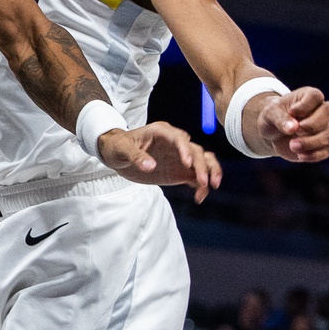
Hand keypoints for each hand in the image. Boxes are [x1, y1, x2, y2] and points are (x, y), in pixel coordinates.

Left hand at [98, 121, 221, 200]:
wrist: (118, 155)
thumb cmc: (118, 146)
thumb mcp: (122, 150)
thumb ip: (136, 156)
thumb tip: (150, 166)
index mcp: (162, 132)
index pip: (179, 138)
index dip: (185, 149)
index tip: (187, 164)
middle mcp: (175, 143)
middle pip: (196, 150)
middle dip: (202, 165)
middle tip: (204, 182)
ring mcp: (179, 157)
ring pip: (203, 161)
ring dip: (210, 172)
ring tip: (211, 187)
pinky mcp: (180, 170)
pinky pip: (196, 176)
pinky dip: (201, 186)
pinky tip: (199, 197)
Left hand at [255, 87, 328, 161]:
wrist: (272, 133)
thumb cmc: (273, 117)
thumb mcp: (270, 114)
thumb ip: (280, 118)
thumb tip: (293, 128)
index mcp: (307, 97)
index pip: (316, 95)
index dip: (305, 105)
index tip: (291, 112)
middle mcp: (319, 111)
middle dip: (313, 124)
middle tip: (296, 130)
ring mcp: (323, 128)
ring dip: (312, 142)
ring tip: (292, 145)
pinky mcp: (322, 145)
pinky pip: (327, 150)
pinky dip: (314, 154)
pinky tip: (300, 155)